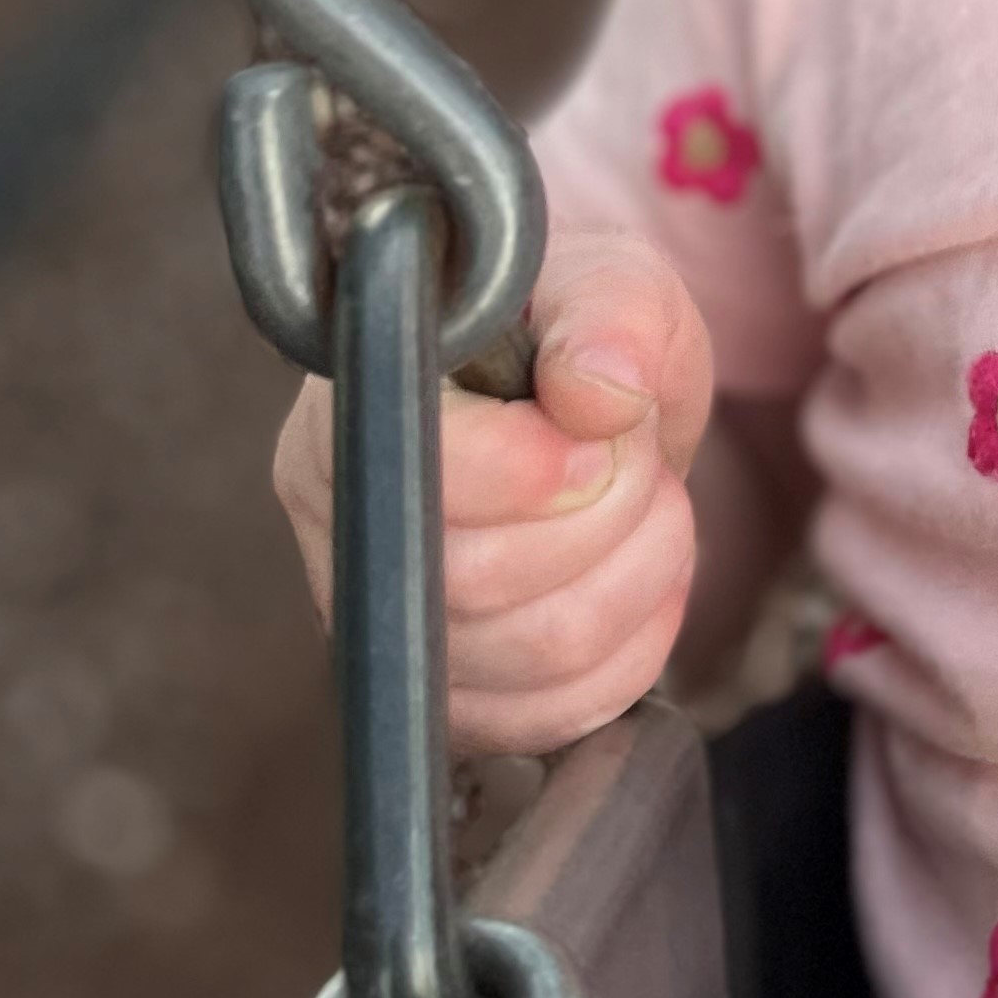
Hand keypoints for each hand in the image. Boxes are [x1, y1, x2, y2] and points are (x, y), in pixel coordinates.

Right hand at [271, 226, 714, 752]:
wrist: (592, 402)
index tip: (607, 425)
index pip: (417, 477)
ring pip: (531, 656)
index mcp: (356, 406)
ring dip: (638, 575)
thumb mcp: (607, 279)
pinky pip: (553, 718)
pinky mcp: (454, 695)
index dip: (532, 468)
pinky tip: (641, 577)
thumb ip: (607, 312)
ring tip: (650, 501)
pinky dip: (634, 649)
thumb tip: (598, 392)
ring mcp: (391, 624)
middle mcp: (347, 524)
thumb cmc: (579, 330)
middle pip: (477, 583)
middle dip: (610, 513)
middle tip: (637, 451)